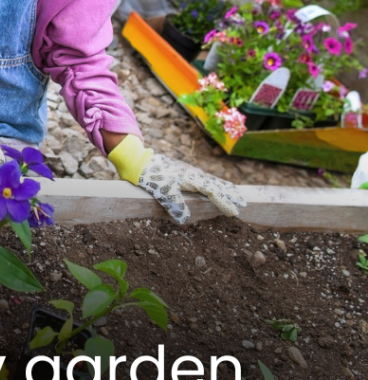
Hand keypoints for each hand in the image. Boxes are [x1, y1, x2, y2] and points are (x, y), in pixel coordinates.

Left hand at [107, 134, 245, 223]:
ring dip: (222, 188)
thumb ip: (175, 205)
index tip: (236, 212)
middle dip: (230, 194)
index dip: (224, 202)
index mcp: (191, 179)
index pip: (213, 192)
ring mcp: (187, 172)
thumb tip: (185, 219)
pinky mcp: (181, 172)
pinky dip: (211, 184)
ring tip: (233, 194)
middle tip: (244, 202)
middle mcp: (192, 174)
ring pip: (209, 180)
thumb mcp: (162, 192)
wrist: (137, 160)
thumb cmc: (150, 176)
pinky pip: (201, 179)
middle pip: (216, 184)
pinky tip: (209, 186)